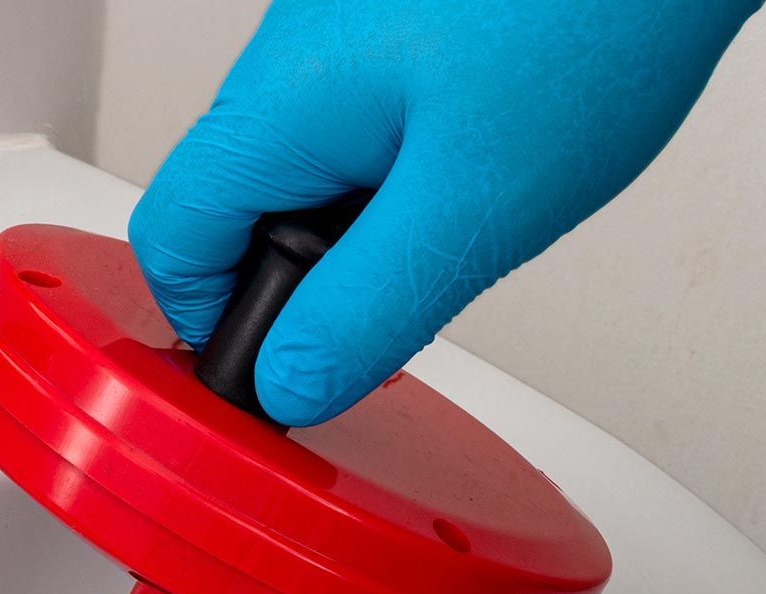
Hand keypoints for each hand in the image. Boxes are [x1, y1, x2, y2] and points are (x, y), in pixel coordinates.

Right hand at [127, 0, 761, 425]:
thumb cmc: (595, 21)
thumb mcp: (471, 211)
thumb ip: (362, 312)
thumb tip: (290, 385)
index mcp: (277, 103)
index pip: (170, 242)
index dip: (212, 326)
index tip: (281, 370)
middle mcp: (286, 49)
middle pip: (233, 207)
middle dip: (304, 279)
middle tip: (397, 305)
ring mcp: (338, 24)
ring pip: (303, 166)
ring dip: (360, 224)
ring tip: (461, 220)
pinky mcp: (395, 15)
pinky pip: (361, 118)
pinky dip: (403, 166)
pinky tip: (483, 163)